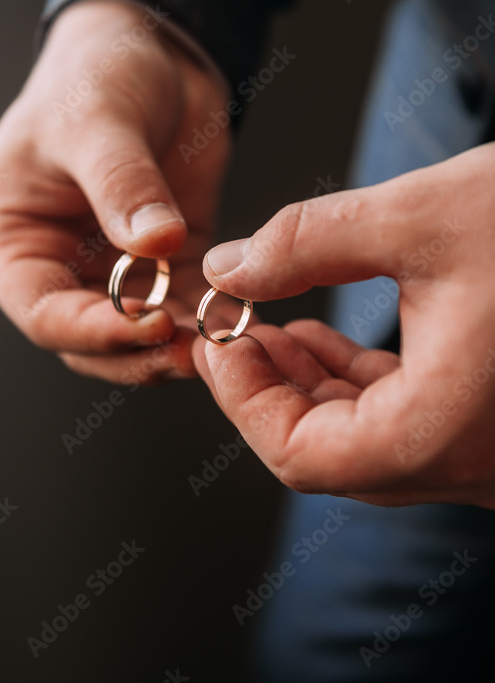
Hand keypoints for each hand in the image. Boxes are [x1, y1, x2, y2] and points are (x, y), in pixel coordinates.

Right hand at [0, 0, 230, 384]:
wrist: (151, 51)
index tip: (145, 325)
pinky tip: (238, 318)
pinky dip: (207, 318)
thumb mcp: (97, 121)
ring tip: (217, 341)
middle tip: (187, 350)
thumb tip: (155, 243)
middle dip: (137, 352)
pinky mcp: (167, 262)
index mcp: (16, 241)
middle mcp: (61, 266)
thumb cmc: (94, 75)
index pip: (43, 312)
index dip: (92, 329)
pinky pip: (184, 305)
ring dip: (176, 346)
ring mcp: (115, 270)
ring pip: (138, 337)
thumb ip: (121, 183)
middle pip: (90, 341)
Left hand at [193, 143, 494, 507]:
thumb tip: (231, 267)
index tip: (215, 340)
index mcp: (447, 433)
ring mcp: (493, 456)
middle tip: (232, 329)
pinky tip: (323, 339)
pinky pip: (412, 424)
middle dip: (269, 391)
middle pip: (331, 457)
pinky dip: (358, 388)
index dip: (242, 400)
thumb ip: (308, 243)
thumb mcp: (422, 215)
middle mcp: (476, 467)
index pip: (301, 458)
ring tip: (267, 326)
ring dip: (309, 389)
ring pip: (370, 443)